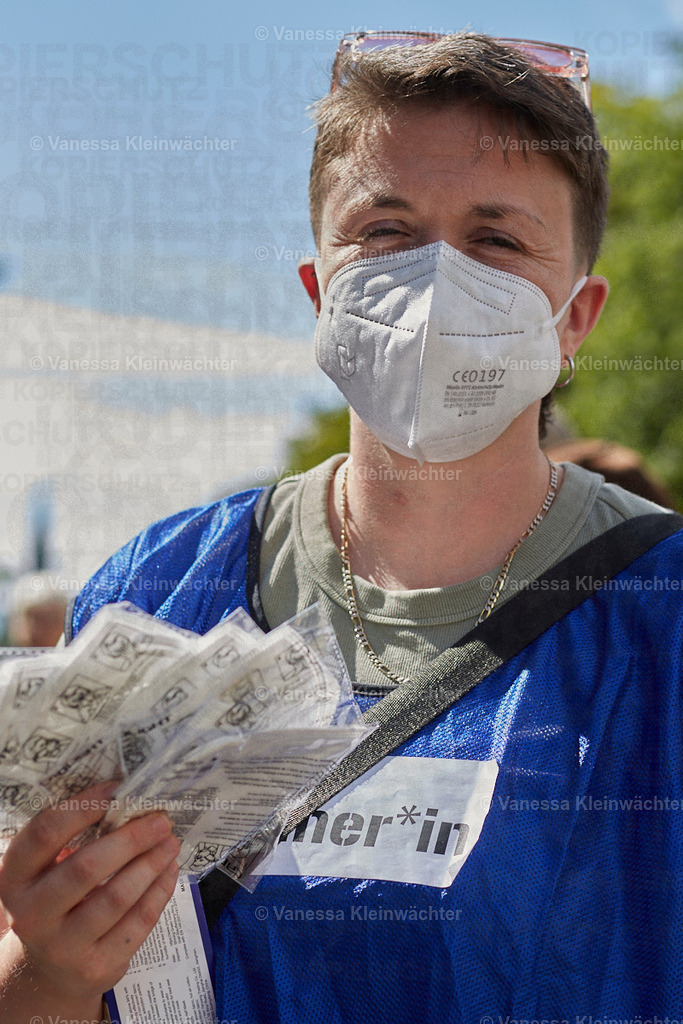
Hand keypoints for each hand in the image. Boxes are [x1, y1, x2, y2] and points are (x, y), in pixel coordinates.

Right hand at [0, 781, 180, 1008]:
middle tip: (161, 820)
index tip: (116, 789)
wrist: (50, 970)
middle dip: (131, 838)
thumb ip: (74, 840)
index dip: (83, 807)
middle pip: (86, 867)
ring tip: (171, 842)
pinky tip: (169, 871)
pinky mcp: (95, 967)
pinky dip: (159, 891)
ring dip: (151, 864)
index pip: (45, 833)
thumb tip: (128, 799)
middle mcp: (31, 914)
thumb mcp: (48, 871)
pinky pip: (137, 923)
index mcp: (15, 877)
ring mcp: (62, 946)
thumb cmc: (57, 900)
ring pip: (116, 897)